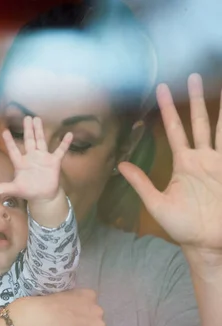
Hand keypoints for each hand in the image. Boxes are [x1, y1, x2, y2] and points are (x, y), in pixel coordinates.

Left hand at [0, 116, 71, 202]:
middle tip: (26, 117)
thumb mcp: (15, 189)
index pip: (13, 150)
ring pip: (41, 141)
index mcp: (21, 163)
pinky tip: (69, 134)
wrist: (43, 196)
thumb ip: (3, 187)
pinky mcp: (53, 162)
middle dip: (27, 129)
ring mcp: (43, 158)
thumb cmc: (28, 191)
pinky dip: (64, 143)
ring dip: (39, 131)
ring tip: (37, 119)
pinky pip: (60, 151)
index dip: (9, 141)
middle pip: (28, 141)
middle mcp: (31, 157)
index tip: (5, 131)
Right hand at [11, 288, 104, 325]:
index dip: (80, 316)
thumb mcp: (58, 297)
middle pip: (95, 323)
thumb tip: (64, 317)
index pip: (90, 308)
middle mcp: (97, 310)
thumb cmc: (42, 307)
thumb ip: (68, 306)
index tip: (70, 322)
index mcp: (88, 295)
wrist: (40, 322)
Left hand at [119, 74, 221, 255]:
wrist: (205, 242)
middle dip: (194, 100)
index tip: (161, 90)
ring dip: (215, 108)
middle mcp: (200, 158)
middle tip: (192, 75)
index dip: (167, 111)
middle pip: (197, 122)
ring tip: (216, 84)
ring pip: (216, 128)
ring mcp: (217, 162)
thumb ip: (141, 183)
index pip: (174, 131)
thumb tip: (119, 165)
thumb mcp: (156, 203)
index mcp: (183, 164)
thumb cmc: (181, 226)